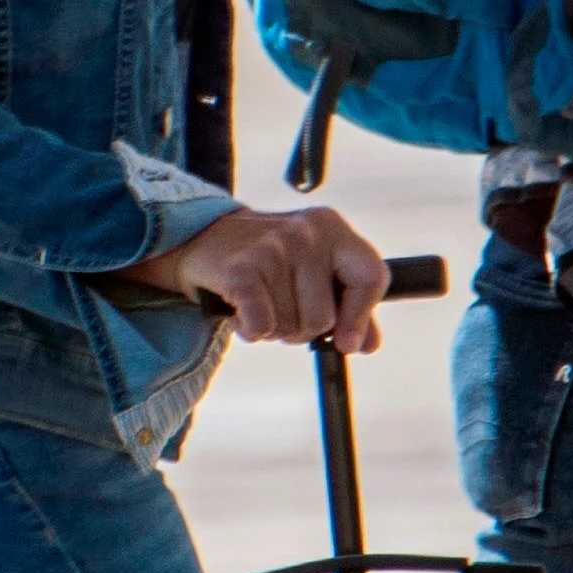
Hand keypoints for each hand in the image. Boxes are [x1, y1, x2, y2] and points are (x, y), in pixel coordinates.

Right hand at [130, 204, 388, 350]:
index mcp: (332, 228)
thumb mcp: (313, 270)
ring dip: (274, 329)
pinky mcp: (241, 271)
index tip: (348, 342)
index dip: (362, 316)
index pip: (371, 276)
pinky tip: (242, 314)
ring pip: (292, 326)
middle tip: (282, 309)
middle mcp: (306, 233)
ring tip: (261, 304)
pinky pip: (262, 327)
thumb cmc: (267, 261)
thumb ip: (348, 305)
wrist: (202, 239)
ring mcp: (273, 249)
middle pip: (325, 318)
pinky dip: (251, 331)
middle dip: (302, 328)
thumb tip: (368, 344)